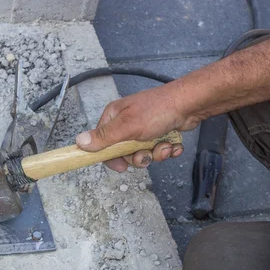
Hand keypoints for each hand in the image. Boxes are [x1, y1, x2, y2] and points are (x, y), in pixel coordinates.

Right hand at [75, 84, 199, 171]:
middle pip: (124, 152)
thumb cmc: (158, 110)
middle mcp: (127, 122)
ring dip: (156, 153)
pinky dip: (167, 149)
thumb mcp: (127, 126)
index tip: (121, 166)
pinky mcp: (159, 133)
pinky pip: (158, 150)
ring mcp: (144, 128)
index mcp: (114, 117)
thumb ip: (104, 137)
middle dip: (139, 156)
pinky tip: (173, 143)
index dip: (111, 157)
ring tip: (164, 145)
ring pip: (143, 153)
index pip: (102, 143)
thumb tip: (79, 142)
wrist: (190, 104)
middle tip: (147, 153)